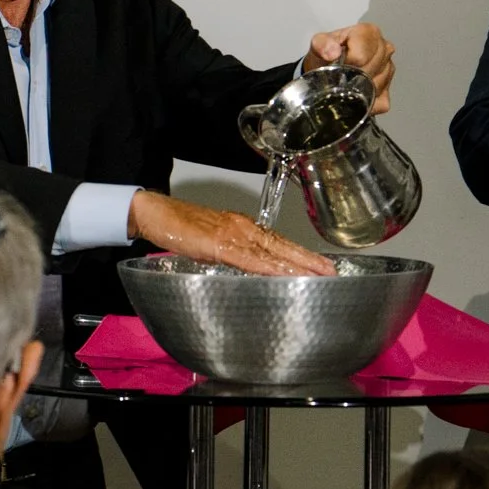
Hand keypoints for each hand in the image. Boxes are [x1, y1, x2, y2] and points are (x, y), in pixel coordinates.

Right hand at [129, 191, 334, 276]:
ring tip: (318, 275)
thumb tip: (248, 269)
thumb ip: (232, 254)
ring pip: (271, 252)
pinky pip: (249, 259)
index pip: (279, 242)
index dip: (301, 254)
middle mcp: (244, 228)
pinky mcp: (219, 244)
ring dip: (296, 264)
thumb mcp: (213, 242)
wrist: (157, 213)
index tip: (320, 265)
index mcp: (244, 227)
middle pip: (282, 246)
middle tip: (332, 271)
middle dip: (308, 259)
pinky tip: (283, 274)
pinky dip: (268, 267)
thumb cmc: (181, 227)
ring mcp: (233, 234)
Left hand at [305, 22, 395, 113]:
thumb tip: (333, 52)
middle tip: (341, 75)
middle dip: (353, 76)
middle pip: (369, 71)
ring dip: (359, 90)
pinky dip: (366, 102)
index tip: (339, 64)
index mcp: (370, 33)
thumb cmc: (326, 54)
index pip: (362, 55)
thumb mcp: (318, 44)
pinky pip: (380, 102)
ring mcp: (389, 68)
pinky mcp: (388, 88)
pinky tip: (357, 93)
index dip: (348, 63)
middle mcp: (384, 48)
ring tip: (348, 81)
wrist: (327, 67)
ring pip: (376, 87)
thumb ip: (322, 44)